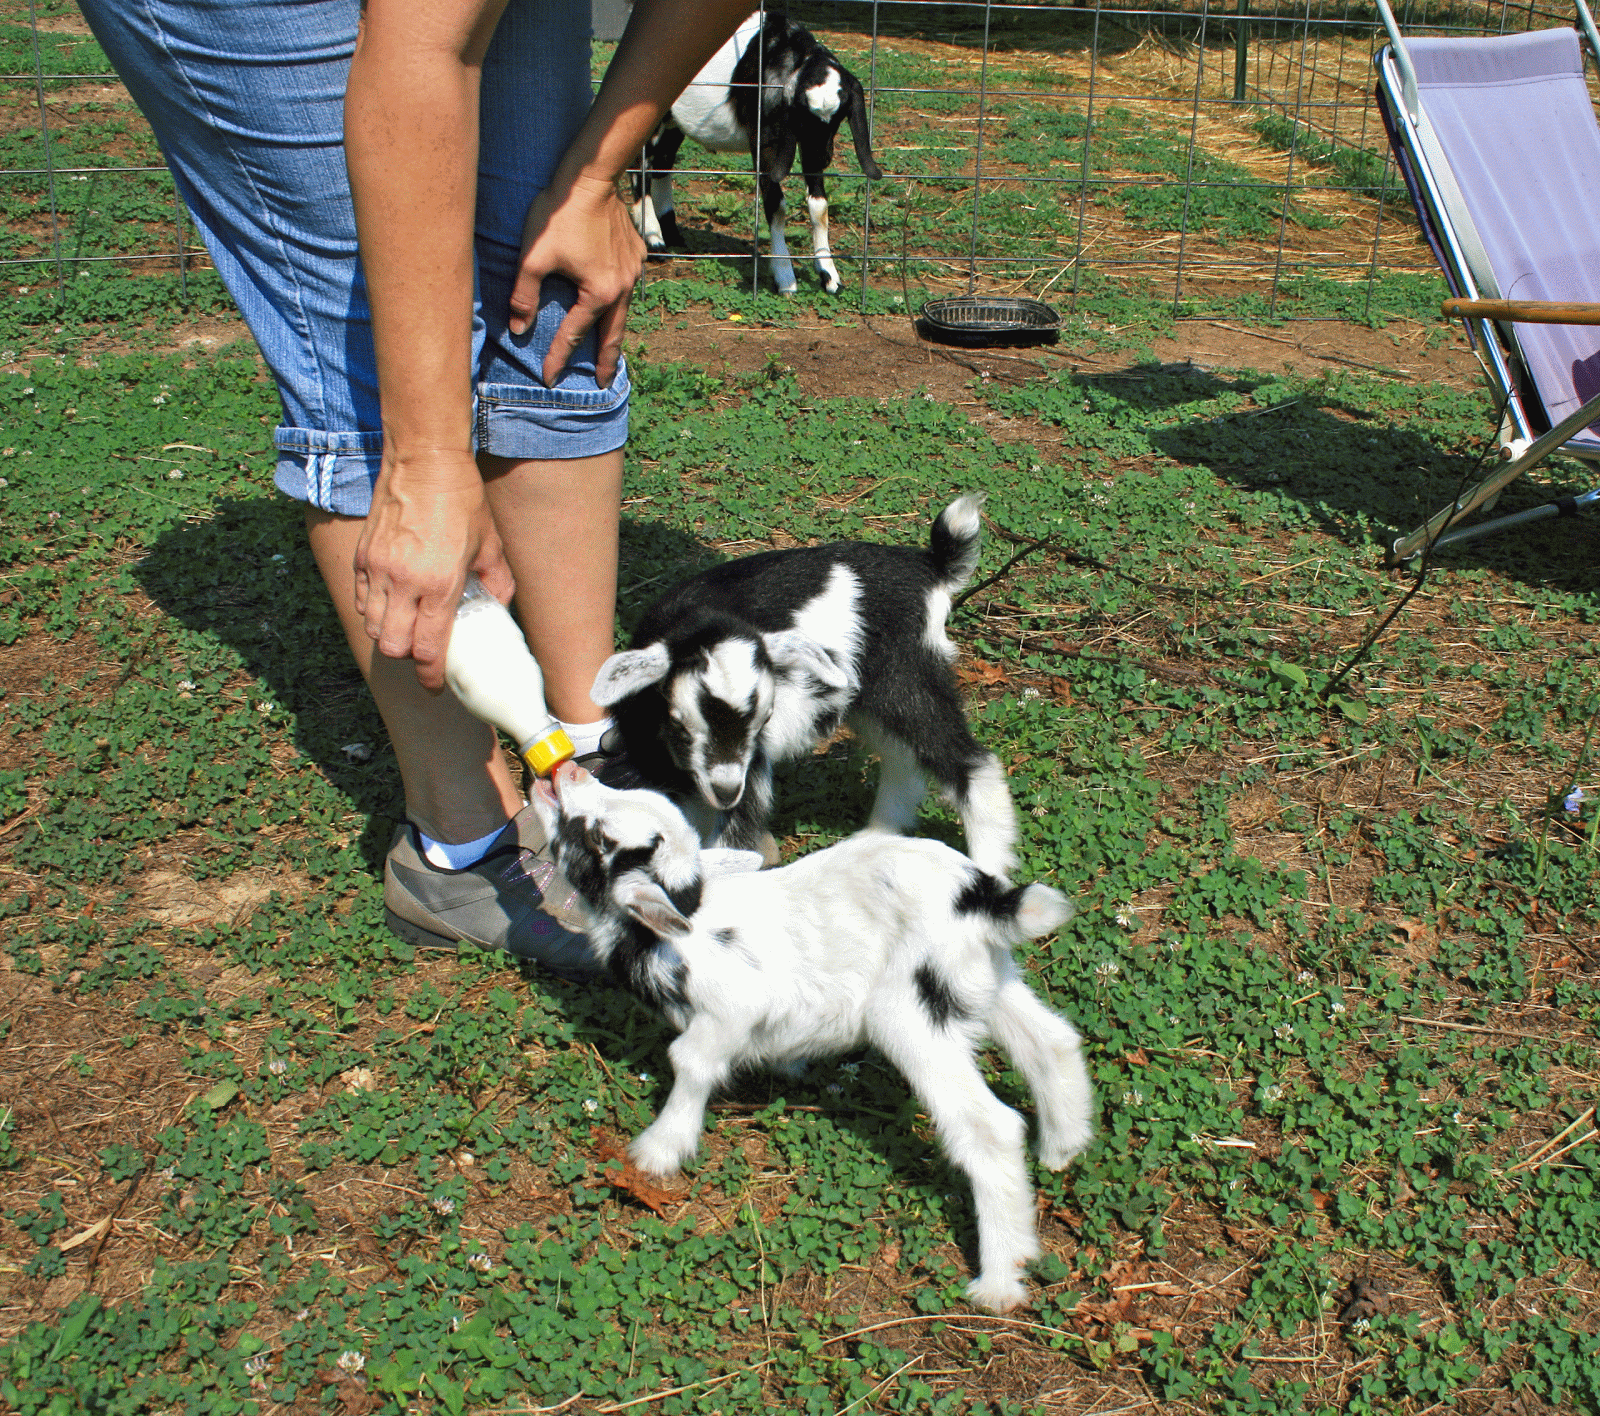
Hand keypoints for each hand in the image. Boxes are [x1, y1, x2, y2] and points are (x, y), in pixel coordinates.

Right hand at [353, 451, 515, 688]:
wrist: (424, 461)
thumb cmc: (462, 500)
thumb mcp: (491, 544)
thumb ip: (496, 582)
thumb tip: (498, 607)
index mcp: (440, 584)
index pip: (427, 648)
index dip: (430, 675)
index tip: (436, 685)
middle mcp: (404, 582)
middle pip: (392, 646)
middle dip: (407, 657)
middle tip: (422, 653)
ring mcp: (378, 569)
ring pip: (372, 626)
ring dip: (389, 635)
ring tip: (407, 628)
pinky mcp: (363, 555)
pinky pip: (361, 599)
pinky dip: (373, 610)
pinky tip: (390, 604)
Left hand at [510, 171, 643, 388]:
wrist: (591, 177)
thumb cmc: (559, 214)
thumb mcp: (533, 257)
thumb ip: (524, 296)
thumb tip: (519, 329)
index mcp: (598, 293)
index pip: (574, 334)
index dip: (559, 357)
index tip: (550, 379)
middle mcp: (621, 288)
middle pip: (611, 334)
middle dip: (605, 361)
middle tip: (602, 382)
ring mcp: (633, 272)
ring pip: (624, 313)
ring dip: (615, 335)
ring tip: (610, 353)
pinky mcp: (637, 256)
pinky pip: (628, 288)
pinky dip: (621, 303)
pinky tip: (616, 306)